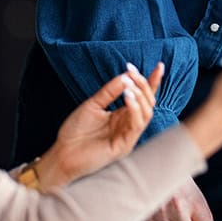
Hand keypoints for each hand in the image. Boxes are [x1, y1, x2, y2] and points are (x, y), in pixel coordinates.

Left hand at [38, 62, 162, 187]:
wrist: (62, 154)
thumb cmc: (75, 132)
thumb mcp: (93, 105)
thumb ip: (109, 92)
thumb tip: (126, 75)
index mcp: (122, 115)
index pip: (143, 97)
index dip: (152, 82)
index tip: (159, 66)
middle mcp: (128, 125)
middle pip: (148, 103)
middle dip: (144, 85)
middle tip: (132, 73)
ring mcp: (128, 136)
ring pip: (147, 113)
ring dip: (141, 96)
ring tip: (129, 85)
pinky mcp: (124, 146)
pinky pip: (137, 125)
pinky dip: (135, 109)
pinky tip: (129, 98)